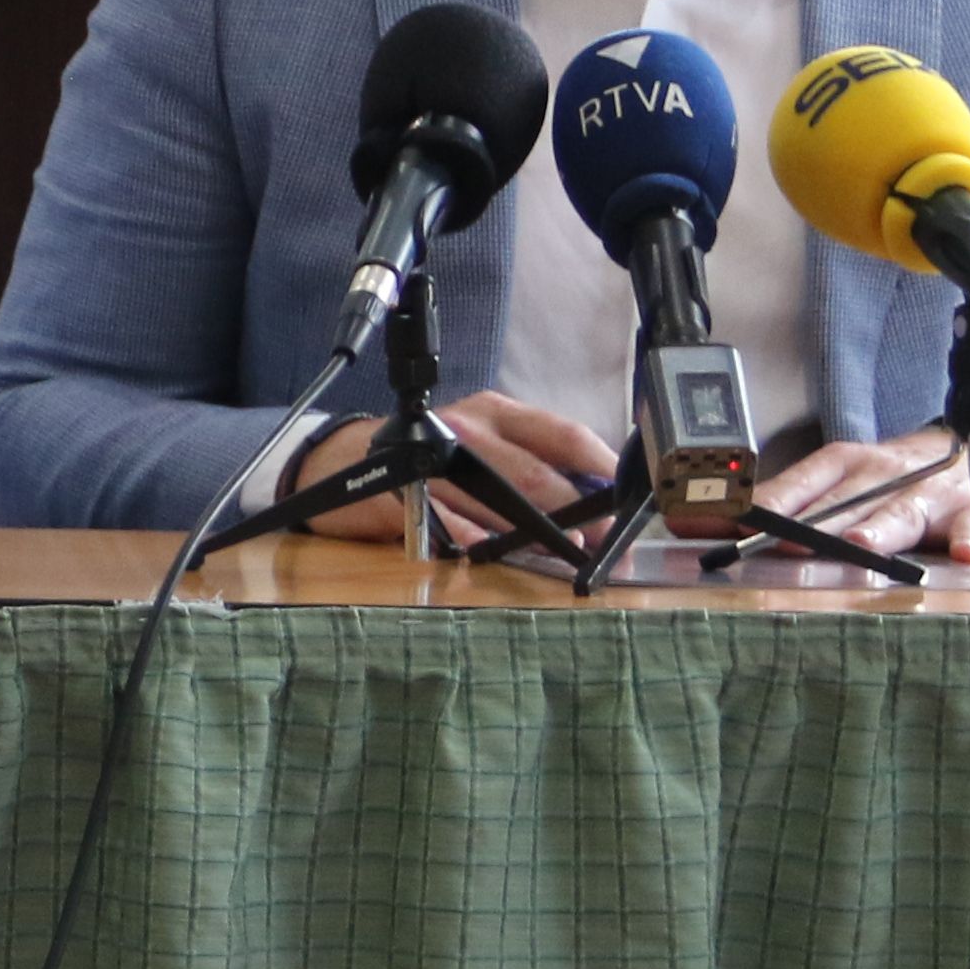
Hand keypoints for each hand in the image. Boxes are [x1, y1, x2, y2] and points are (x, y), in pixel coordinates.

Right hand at [283, 390, 621, 548]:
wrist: (344, 461)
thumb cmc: (429, 456)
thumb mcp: (483, 444)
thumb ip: (531, 463)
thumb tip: (593, 500)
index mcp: (497, 413)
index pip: (562, 434)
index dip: (599, 466)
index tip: (625, 497)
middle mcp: (469, 429)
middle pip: (533, 472)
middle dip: (576, 511)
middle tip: (604, 543)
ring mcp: (436, 462)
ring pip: (496, 498)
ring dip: (535, 532)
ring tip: (567, 552)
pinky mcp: (406, 493)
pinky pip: (448, 522)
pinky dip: (474, 541)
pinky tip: (492, 554)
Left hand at [752, 427, 969, 566]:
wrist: (969, 457)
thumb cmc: (889, 483)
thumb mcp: (837, 483)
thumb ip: (783, 506)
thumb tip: (703, 525)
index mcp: (844, 465)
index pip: (801, 484)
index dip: (770, 506)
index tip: (740, 526)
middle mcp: (884, 474)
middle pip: (846, 503)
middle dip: (817, 526)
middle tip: (790, 544)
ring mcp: (930, 493)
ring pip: (902, 512)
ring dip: (881, 528)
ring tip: (864, 545)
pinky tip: (967, 555)